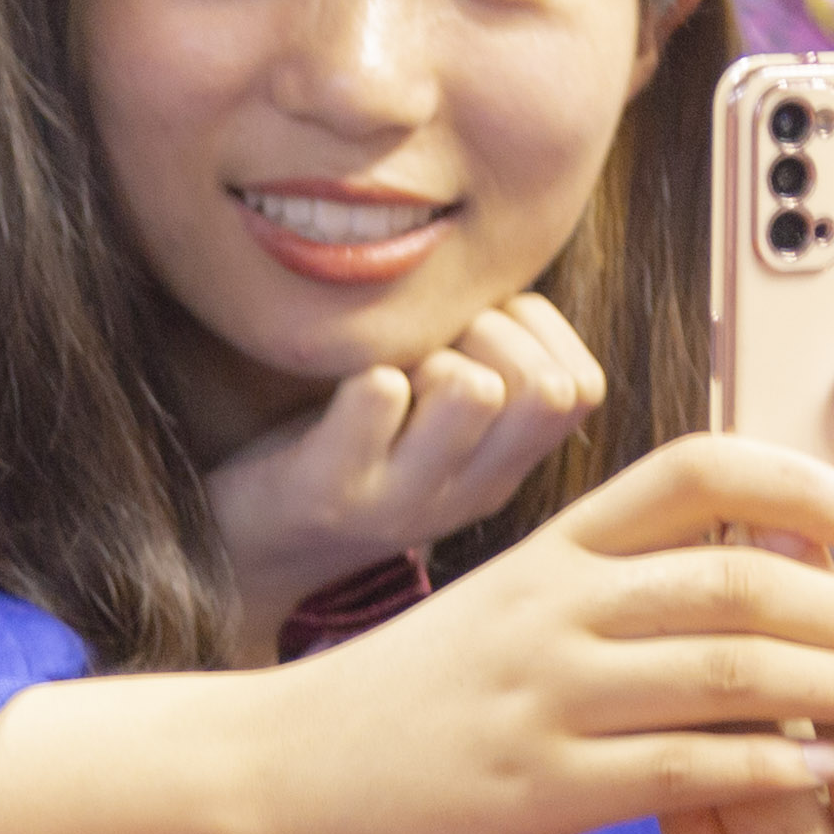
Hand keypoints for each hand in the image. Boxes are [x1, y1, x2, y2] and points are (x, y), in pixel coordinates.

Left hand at [201, 296, 606, 651]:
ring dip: (432, 353)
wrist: (250, 546)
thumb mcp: (439, 431)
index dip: (537, 334)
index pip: (583, 387)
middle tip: (429, 348)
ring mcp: (401, 498)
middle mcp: (465, 492)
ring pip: (473, 387)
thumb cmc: (353, 451)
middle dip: (492, 334)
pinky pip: (378, 393)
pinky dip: (365, 371)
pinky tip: (343, 391)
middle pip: (546, 388)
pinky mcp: (330, 490)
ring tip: (393, 371)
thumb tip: (512, 287)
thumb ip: (489, 372)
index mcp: (501, 471)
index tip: (475, 333)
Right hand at [263, 439, 833, 833]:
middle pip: (741, 575)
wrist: (285, 766)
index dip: (805, 484)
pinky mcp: (543, 787)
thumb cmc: (414, 690)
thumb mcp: (507, 601)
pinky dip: (777, 767)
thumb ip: (610, 578)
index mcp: (559, 547)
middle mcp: (560, 605)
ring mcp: (551, 694)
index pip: (699, 470)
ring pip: (733, 669)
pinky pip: (687, 768)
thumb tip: (740, 554)